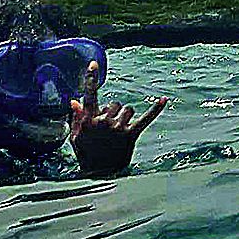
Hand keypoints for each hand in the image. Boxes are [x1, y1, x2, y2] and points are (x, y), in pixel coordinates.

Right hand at [69, 61, 168, 176]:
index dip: (91, 78)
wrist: (99, 174)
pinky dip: (154, 110)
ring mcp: (118, 128)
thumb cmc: (86, 154)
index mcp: (89, 119)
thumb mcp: (76, 136)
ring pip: (128, 109)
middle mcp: (104, 121)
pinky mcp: (131, 135)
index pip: (89, 94)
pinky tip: (164, 100)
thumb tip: (74, 100)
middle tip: (109, 128)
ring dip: (125, 116)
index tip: (94, 64)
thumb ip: (76, 117)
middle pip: (114, 104)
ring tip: (119, 131)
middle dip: (113, 112)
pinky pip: (145, 119)